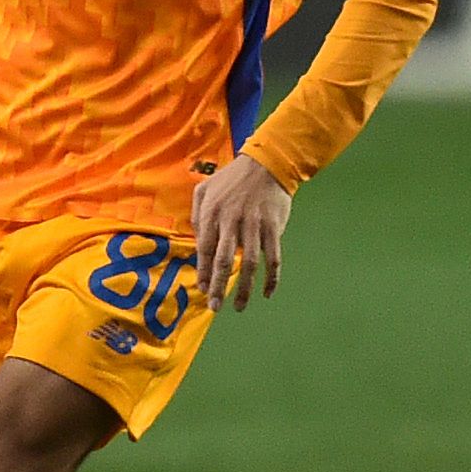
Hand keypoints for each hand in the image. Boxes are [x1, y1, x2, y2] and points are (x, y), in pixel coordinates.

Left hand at [191, 153, 292, 311]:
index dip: (204, 272)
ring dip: (244, 289)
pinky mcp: (274, 228)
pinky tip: (267, 292)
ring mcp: (255, 226)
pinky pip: (273, 258)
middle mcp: (232, 222)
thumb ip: (197, 214)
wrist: (266, 164)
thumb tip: (197, 240)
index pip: (205, 249)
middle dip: (218, 287)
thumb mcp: (204, 189)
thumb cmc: (231, 178)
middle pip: (224, 261)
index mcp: (212, 213)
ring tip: (238, 306)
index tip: (203, 289)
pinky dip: (272, 278)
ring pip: (250, 264)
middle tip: (215, 307)